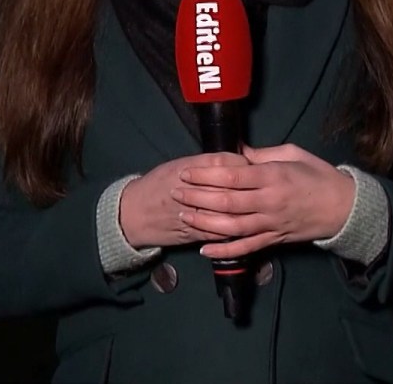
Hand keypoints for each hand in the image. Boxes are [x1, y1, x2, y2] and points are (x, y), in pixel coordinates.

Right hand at [118, 152, 250, 249]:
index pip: (224, 163)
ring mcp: (193, 214)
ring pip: (227, 211)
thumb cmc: (156, 185)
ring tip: (255, 205)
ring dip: (244, 209)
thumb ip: (204, 164)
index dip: (242, 164)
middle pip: (229, 186)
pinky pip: (220, 232)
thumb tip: (233, 159)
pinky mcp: (193, 233)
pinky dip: (234, 229)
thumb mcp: (176, 166)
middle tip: (260, 185)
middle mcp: (192, 190)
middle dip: (248, 186)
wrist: (133, 214)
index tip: (251, 164)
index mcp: (187, 169)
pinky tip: (245, 225)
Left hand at [171, 143, 355, 259]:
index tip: (187, 172)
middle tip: (175, 192)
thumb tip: (237, 151)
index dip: (206, 175)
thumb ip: (262, 154)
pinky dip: (224, 251)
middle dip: (197, 198)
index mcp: (273, 176)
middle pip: (226, 202)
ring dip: (204, 223)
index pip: (233, 176)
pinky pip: (246, 248)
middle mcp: (269, 202)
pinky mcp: (274, 240)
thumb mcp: (293, 154)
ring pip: (231, 227)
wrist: (344, 207)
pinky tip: (204, 250)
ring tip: (183, 216)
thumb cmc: (318, 175)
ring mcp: (271, 224)